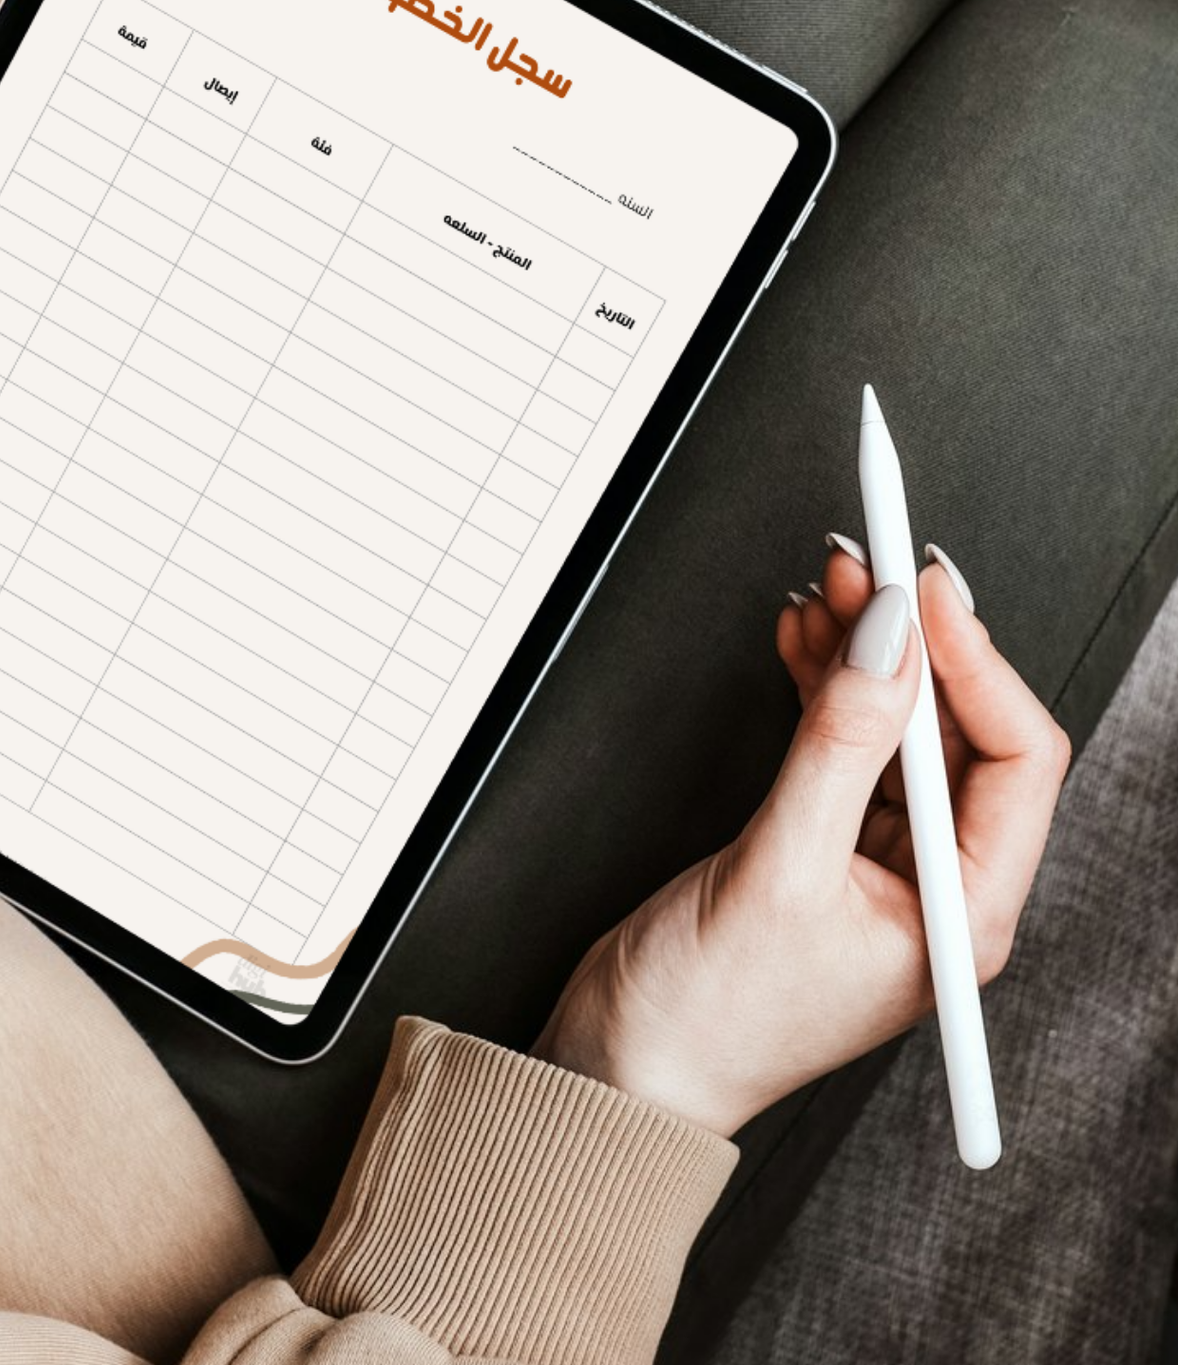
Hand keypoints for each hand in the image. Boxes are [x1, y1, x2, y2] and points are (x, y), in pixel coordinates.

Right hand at [534, 544, 1071, 1136]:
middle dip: (911, 644)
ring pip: (895, 730)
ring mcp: (875, 867)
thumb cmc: (708, 1018)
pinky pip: (841, 746)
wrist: (622, 1068)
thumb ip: (838, 745)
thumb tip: (887, 639)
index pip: (1015, 759)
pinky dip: (823, 688)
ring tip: (826, 591)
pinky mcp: (817, 846)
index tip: (921, 591)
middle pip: (956, 734)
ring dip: (862, 656)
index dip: (973, 662)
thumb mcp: (780, 868)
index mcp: (963, 918)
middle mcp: (933, 891)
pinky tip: (802, 645)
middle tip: (868, 568)